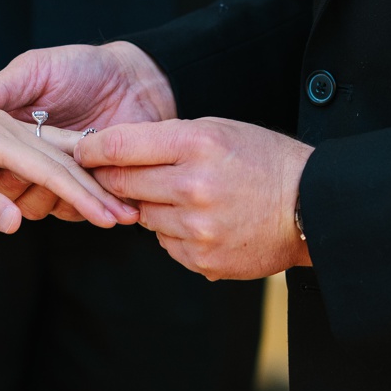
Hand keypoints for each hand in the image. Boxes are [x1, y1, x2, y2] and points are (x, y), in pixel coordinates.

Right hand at [0, 41, 173, 219]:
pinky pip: (71, 211)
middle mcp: (31, 159)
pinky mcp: (83, 190)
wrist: (133, 77)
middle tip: (70, 187)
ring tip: (95, 196)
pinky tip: (105, 201)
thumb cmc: (80, 66)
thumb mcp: (36, 69)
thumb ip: (1, 87)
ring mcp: (57, 177)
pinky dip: (84, 208)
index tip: (12, 175)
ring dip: (64, 202)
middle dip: (38, 191)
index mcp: (12, 134)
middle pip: (18, 192)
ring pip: (41, 206)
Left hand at [0, 104, 134, 230]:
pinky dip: (70, 169)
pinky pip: (45, 151)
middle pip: (64, 159)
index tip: (107, 218)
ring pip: (60, 152)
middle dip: (97, 189)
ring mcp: (7, 126)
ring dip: (90, 180)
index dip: (80, 196)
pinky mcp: (3, 132)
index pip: (48, 169)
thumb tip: (17, 223)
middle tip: (128, 218)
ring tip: (118, 207)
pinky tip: (89, 188)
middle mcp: (6, 126)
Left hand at [76, 116, 314, 277]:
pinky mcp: (201, 259)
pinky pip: (166, 245)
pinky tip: (202, 223)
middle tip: (112, 176)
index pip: (122, 145)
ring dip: (150, 209)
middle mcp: (193, 186)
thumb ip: (167, 141)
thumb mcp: (219, 132)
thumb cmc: (263, 161)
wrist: (310, 206)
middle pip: (122, 185)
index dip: (93, 149)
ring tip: (183, 198)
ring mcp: (197, 227)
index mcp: (197, 144)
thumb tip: (111, 153)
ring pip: (143, 218)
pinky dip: (174, 234)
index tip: (80, 150)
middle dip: (113, 180)